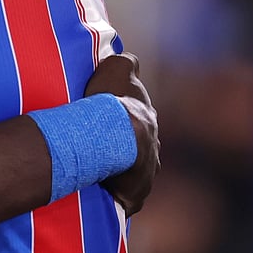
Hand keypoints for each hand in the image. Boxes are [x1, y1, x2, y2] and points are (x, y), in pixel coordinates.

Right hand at [84, 52, 158, 216]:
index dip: (125, 118)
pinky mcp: (134, 195)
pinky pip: (124, 195)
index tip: (110, 120)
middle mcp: (152, 147)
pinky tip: (100, 191)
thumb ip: (125, 62)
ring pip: (135, 173)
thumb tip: (127, 57)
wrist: (115, 137)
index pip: (140, 118)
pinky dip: (115, 193)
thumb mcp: (118, 69)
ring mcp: (146, 173)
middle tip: (102, 148)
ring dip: (122, 172)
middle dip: (126, 147)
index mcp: (147, 120)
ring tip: (100, 172)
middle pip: (140, 147)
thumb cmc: (110, 102)